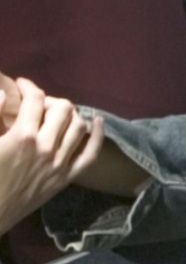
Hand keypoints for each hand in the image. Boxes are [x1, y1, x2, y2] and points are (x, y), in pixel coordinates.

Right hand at [0, 78, 105, 234]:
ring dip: (69, 115)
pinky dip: (98, 135)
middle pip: (62, 108)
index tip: (20, 85)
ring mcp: (60, 163)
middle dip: (50, 100)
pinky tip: (97, 121)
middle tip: (37, 105)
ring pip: (78, 126)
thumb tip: (3, 92)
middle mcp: (46, 147)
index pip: (35, 99)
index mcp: (22, 137)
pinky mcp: (66, 178)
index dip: (28, 86)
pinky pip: (91, 154)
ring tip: (56, 114)